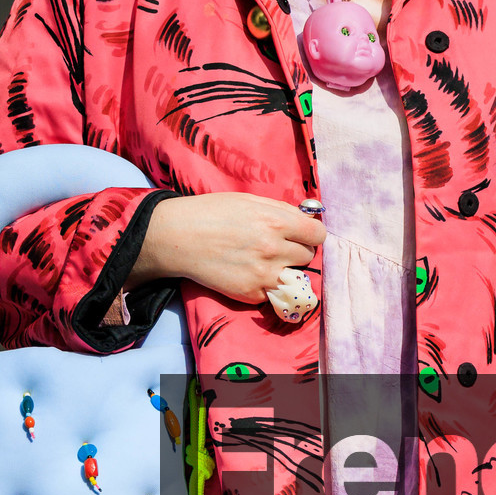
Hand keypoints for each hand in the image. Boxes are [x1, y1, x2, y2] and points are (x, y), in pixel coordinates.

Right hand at [129, 193, 322, 305]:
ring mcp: (263, 275)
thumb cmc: (211, 212)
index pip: (317, 235)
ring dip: (284, 270)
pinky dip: (265, 284)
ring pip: (294, 277)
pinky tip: (247, 272)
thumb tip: (306, 219)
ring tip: (263, 261)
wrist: (178, 238)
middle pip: (307, 256)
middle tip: (276, 247)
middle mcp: (273, 249)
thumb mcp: (249, 201)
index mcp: (276, 222)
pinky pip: (272, 292)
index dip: (311, 234)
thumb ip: (281, 210)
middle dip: (296, 251)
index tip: (302, 235)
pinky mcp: (250, 293)